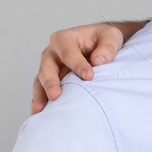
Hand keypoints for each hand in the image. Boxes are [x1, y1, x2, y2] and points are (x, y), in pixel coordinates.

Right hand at [30, 21, 146, 113]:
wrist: (100, 43)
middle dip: (50, 82)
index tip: (89, 77)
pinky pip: (42, 91)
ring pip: (40, 81)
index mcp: (65, 39)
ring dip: (40, 96)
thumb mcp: (111, 37)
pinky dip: (42, 102)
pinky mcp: (51, 81)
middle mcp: (52, 53)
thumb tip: (98, 61)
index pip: (68, 52)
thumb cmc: (103, 39)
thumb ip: (107, 48)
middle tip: (56, 96)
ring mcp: (49, 68)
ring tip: (40, 111)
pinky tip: (41, 115)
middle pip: (47, 67)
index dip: (77, 64)